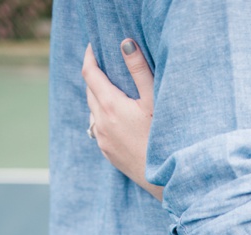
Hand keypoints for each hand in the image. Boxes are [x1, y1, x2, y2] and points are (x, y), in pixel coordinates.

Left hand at [82, 40, 161, 199]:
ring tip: (111, 87)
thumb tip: (125, 44)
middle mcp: (101, 123)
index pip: (90, 74)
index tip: (92, 46)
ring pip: (92, 111)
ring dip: (97, 96)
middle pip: (89, 91)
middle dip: (94, 75)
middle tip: (105, 63)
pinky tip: (117, 115)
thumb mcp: (153, 98)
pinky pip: (98, 128)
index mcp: (110, 105)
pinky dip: (102, 115)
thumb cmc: (161, 135)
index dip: (89, 56)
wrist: (162, 175)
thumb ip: (139, 69)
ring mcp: (102, 139)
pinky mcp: (107, 152)